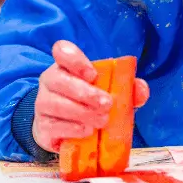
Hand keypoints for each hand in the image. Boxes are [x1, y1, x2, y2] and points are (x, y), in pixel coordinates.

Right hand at [32, 41, 149, 152]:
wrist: (67, 129)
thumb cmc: (90, 103)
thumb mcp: (110, 91)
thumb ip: (127, 87)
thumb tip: (141, 89)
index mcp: (66, 65)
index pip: (61, 51)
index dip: (75, 60)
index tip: (93, 74)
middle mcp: (50, 81)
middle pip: (58, 79)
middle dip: (84, 92)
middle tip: (107, 104)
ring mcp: (42, 104)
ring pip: (54, 103)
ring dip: (81, 112)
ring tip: (101, 121)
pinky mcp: (42, 127)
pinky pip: (52, 126)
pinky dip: (71, 129)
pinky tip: (87, 131)